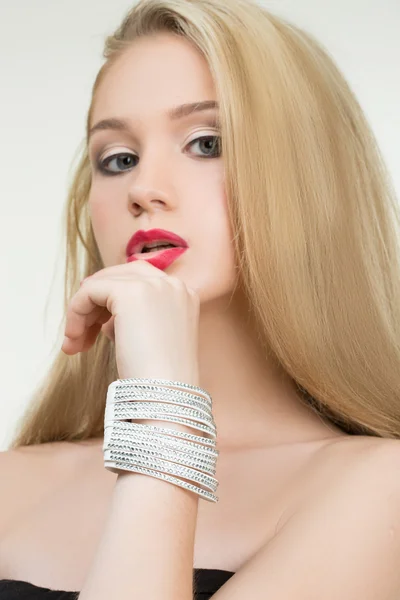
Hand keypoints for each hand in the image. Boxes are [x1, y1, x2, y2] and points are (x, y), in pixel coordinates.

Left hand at [61, 261, 199, 383]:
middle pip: (120, 276)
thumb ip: (136, 321)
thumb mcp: (154, 342)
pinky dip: (76, 312)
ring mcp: (153, 285)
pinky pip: (89, 291)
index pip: (140, 281)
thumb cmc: (160, 381)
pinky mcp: (129, 293)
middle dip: (95, 303)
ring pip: (102, 283)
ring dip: (82, 312)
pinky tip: (75, 339)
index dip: (112, 299)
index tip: (94, 327)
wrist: (167, 396)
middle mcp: (172, 284)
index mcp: (184, 295)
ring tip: (74, 344)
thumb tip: (103, 318)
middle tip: (78, 336)